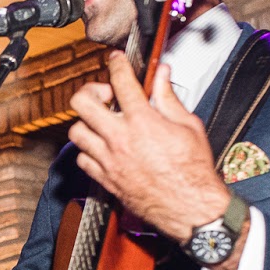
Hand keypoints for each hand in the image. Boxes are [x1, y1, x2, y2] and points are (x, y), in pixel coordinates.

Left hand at [67, 52, 231, 242]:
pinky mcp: (104, 178)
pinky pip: (82, 158)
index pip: (120, 81)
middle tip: (105, 95)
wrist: (190, 208)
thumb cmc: (194, 171)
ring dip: (87, 121)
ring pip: (76, 131)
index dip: (117, 64)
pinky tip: (102, 146)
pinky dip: (87, 149)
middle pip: (82, 102)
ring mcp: (108, 160)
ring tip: (102, 121)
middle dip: (91, 91)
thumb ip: (169, 98)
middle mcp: (120, 139)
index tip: (117, 60)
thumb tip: (163, 75)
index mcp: (143, 122)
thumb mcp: (188, 126)